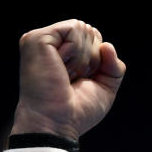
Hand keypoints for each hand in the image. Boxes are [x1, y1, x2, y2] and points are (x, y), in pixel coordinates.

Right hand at [11, 19, 125, 139]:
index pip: (93, 38)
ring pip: (82, 28)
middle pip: (89, 31)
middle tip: (72, 79)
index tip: (80, 81)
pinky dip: (76, 52)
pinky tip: (61, 69)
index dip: (97, 60)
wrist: (58, 123)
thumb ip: (114, 66)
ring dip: (83, 58)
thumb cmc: (77, 111)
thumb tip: (107, 45)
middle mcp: (49, 43)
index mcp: (61, 51)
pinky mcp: (37, 38)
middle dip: (92, 58)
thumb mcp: (105, 87)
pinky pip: (73, 29)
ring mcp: (40, 39)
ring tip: (65, 76)